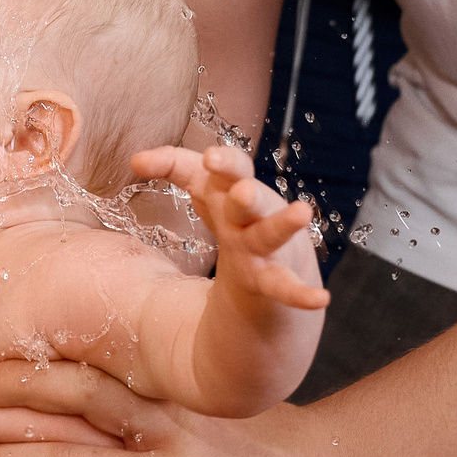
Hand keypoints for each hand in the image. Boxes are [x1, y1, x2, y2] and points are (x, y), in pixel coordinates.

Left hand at [132, 145, 328, 313]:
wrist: (270, 264)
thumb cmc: (234, 216)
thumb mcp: (206, 190)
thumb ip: (174, 166)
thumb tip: (135, 159)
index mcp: (235, 190)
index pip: (231, 170)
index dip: (224, 163)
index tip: (211, 157)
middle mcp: (253, 215)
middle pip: (250, 201)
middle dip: (248, 194)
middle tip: (244, 190)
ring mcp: (266, 247)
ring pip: (272, 235)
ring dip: (285, 224)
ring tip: (302, 212)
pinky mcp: (273, 280)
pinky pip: (287, 287)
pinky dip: (303, 294)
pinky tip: (321, 298)